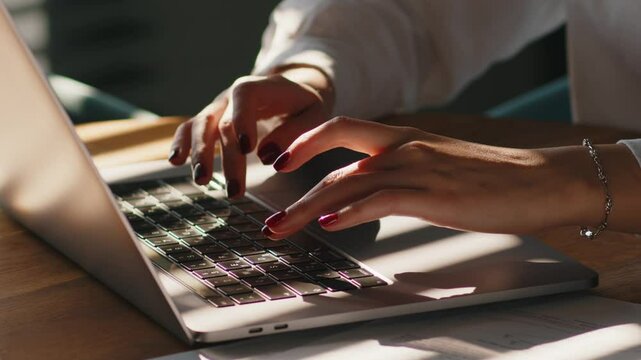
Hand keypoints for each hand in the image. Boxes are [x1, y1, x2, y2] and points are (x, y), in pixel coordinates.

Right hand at [168, 66, 333, 196]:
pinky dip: (181, 143)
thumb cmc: (304, 106)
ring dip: (199, 154)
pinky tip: (175, 161)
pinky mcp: (211, 121)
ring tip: (202, 180)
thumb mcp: (313, 115)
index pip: (244, 97)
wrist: (290, 91)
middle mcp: (231, 96)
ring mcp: (218, 108)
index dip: (243, 120)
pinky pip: (190, 129)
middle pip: (222, 122)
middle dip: (226, 156)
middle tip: (234, 189)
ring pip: (201, 126)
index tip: (249, 148)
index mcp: (259, 87)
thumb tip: (268, 157)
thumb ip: (296, 133)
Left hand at [262, 117, 607, 238]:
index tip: (279, 159)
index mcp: (401, 138)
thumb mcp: (433, 166)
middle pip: (331, 159)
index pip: (339, 129)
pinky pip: (380, 200)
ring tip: (282, 228)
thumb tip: (364, 192)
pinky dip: (351, 213)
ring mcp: (415, 169)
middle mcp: (401, 148)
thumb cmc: (488, 176)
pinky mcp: (431, 194)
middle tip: (269, 213)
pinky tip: (330, 224)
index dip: (303, 141)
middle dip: (294, 187)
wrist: (537, 179)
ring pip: (346, 183)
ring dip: (308, 208)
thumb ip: (396, 173)